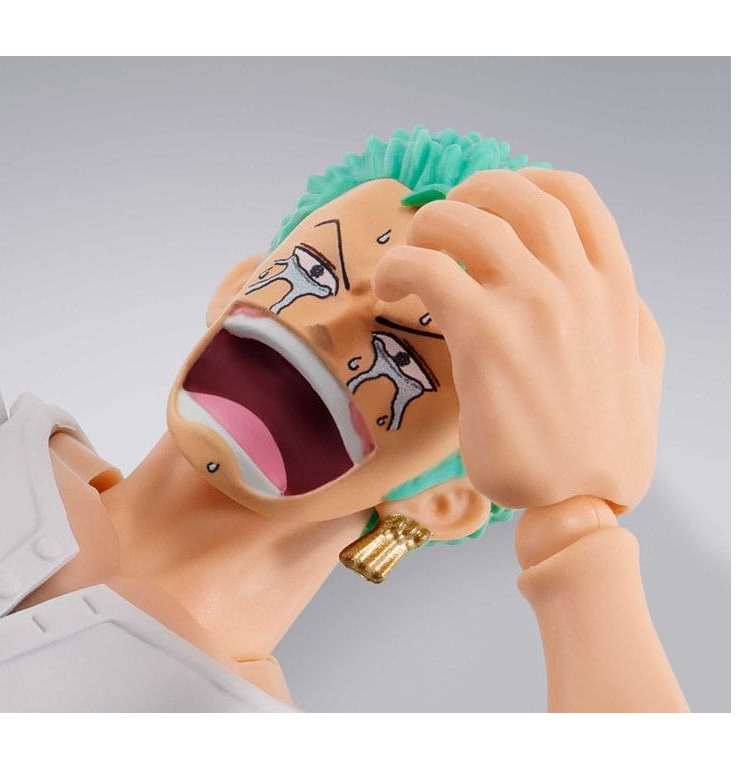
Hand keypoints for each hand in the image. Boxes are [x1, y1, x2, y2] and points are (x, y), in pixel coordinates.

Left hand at [373, 169, 663, 511]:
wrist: (576, 502)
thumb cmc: (601, 447)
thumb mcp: (641, 371)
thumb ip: (630, 321)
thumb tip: (617, 292)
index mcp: (614, 288)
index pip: (574, 196)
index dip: (523, 180)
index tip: (489, 197)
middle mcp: (577, 285)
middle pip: (515, 195)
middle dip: (468, 194)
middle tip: (439, 222)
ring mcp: (535, 307)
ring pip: (468, 223)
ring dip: (427, 226)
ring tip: (406, 258)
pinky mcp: (488, 337)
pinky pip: (431, 271)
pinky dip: (400, 265)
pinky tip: (389, 290)